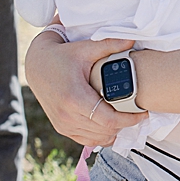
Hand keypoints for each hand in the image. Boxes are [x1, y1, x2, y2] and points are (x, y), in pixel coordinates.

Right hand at [24, 33, 141, 148]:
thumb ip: (109, 45)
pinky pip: (87, 140)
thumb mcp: (84, 49)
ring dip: (115, 132)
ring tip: (126, 119)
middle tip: (138, 114)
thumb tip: (132, 40)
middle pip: (106, 131)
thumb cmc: (60, 56)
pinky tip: (111, 126)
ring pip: (99, 138)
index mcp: (74, 98)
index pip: (110, 120)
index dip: (130, 120)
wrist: (36, 65)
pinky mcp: (62, 128)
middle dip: (126, 125)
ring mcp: (63, 124)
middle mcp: (67, 115)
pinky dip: (101, 136)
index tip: (143, 113)